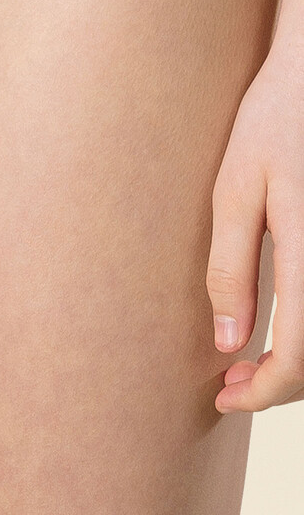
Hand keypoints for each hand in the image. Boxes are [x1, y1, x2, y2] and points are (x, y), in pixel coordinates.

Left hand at [207, 43, 303, 411]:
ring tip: (251, 362)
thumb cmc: (274, 122)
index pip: (299, 358)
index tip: (224, 398)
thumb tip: (227, 344)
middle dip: (281, 386)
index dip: (263, 392)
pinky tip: (284, 326)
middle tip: (231, 386)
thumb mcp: (235, 189)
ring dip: (301, 363)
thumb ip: (231, 267)